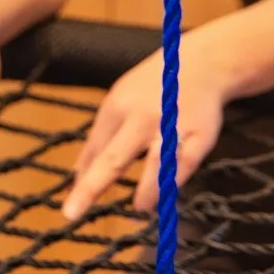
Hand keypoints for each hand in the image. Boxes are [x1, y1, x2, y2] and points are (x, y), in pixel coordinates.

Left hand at [62, 44, 226, 221]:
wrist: (202, 62)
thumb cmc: (153, 87)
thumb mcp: (119, 101)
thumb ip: (101, 138)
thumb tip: (78, 174)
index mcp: (117, 106)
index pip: (94, 150)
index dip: (82, 180)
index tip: (70, 208)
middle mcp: (141, 116)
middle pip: (114, 157)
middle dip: (92, 186)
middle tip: (73, 212)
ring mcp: (172, 125)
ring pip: (156, 162)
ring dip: (146, 189)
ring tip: (139, 208)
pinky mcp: (201, 134)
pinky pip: (187, 162)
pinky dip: (175, 181)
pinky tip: (167, 197)